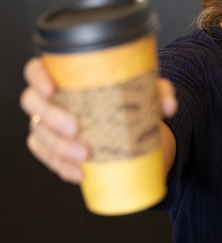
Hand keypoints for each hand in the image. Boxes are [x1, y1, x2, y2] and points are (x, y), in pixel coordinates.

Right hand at [20, 58, 177, 183]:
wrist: (126, 124)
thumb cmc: (125, 98)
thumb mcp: (144, 90)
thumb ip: (158, 92)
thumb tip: (168, 105)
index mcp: (63, 75)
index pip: (36, 70)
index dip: (37, 77)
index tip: (52, 87)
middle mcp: (49, 98)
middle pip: (32, 103)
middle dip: (51, 116)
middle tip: (77, 128)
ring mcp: (46, 124)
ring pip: (38, 134)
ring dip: (58, 147)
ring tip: (84, 155)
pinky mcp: (51, 148)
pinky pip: (47, 158)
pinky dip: (61, 167)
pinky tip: (79, 172)